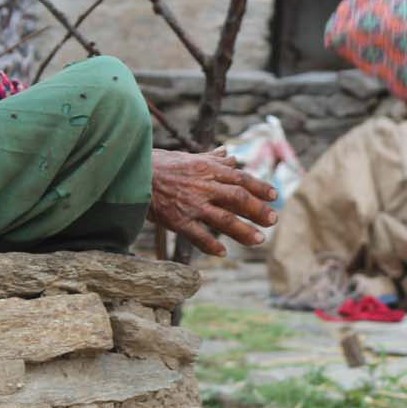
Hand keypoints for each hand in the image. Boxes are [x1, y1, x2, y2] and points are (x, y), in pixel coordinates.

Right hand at [149, 148, 278, 256]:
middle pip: (237, 198)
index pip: (240, 178)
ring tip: (259, 240)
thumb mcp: (188, 157)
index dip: (259, 187)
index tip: (275, 195)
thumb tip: (230, 155)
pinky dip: (211, 245)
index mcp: (207, 169)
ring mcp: (191, 204)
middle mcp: (203, 186)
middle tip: (273, 219)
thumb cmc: (160, 164)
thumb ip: (212, 159)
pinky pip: (198, 236)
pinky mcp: (177, 220)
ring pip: (223, 219)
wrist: (132, 173)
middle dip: (258, 210)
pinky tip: (222, 253)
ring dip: (243, 231)